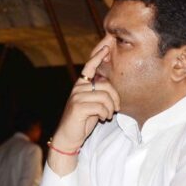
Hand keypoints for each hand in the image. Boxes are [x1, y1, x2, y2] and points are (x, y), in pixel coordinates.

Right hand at [48, 45, 120, 173]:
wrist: (69, 137)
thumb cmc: (83, 121)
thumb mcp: (93, 105)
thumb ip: (99, 94)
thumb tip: (110, 87)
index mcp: (81, 85)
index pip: (89, 67)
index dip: (97, 57)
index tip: (106, 47)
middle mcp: (77, 88)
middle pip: (105, 85)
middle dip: (115, 98)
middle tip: (116, 109)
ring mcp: (76, 96)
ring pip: (104, 96)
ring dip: (111, 108)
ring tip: (108, 115)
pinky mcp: (78, 106)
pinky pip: (100, 105)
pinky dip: (105, 113)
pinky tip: (102, 118)